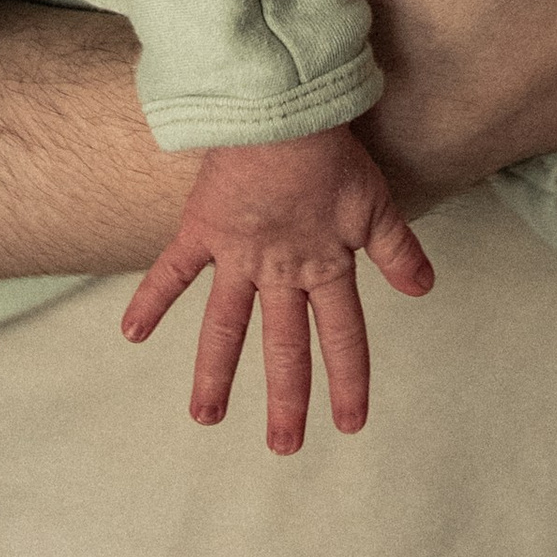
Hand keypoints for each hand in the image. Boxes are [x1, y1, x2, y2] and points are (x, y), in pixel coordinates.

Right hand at [120, 124, 434, 451]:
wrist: (282, 110)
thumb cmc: (332, 151)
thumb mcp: (376, 202)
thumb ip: (397, 250)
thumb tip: (426, 290)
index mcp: (326, 265)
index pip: (343, 335)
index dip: (348, 380)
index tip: (349, 424)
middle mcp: (280, 271)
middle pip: (284, 345)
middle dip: (287, 398)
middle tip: (284, 447)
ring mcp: (237, 255)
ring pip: (226, 325)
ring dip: (216, 373)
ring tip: (207, 417)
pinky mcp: (202, 230)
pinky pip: (172, 270)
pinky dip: (150, 299)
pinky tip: (130, 333)